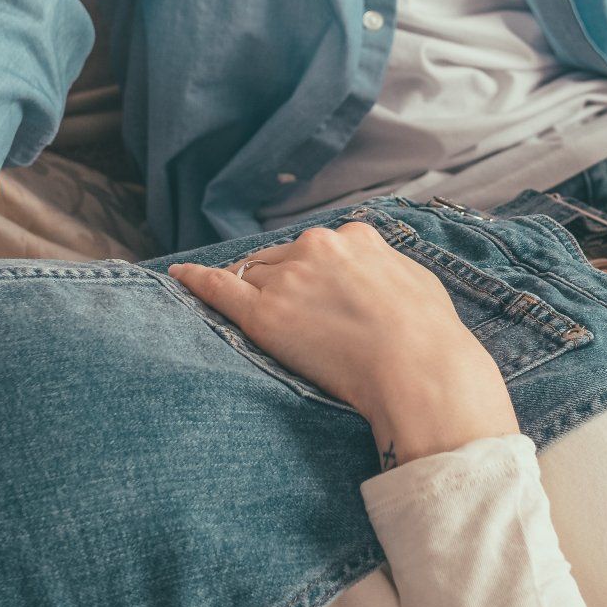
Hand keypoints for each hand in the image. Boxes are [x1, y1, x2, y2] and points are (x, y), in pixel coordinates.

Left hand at [168, 222, 515, 462]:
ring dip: (249, 291)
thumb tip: (376, 273)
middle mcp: (317, 248)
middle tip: (289, 316)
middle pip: (280, 259)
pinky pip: (219, 288)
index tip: (311, 292)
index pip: (316, 249)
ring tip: (241, 308)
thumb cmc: (429, 336)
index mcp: (355, 238)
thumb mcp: (415, 283)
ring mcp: (288, 279)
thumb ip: (385, 269)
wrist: (419, 369)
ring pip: (253, 276)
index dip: (310, 272)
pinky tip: (177, 277)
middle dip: (279, 282)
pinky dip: (195, 280)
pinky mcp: (264, 314)